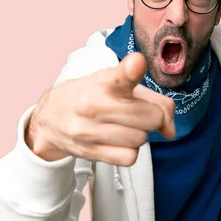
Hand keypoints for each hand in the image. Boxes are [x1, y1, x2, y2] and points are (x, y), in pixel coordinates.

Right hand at [27, 52, 175, 164]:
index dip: (131, 69)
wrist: (49, 119)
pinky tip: (118, 141)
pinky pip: (129, 157)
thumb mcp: (116, 84)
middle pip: (149, 117)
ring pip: (140, 139)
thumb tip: (171, 131)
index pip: (120, 76)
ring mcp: (89, 131)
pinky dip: (130, 151)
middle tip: (138, 112)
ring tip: (124, 126)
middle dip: (152, 116)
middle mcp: (94, 105)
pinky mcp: (89, 152)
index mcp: (103, 82)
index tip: (137, 63)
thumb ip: (153, 99)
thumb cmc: (90, 95)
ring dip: (140, 134)